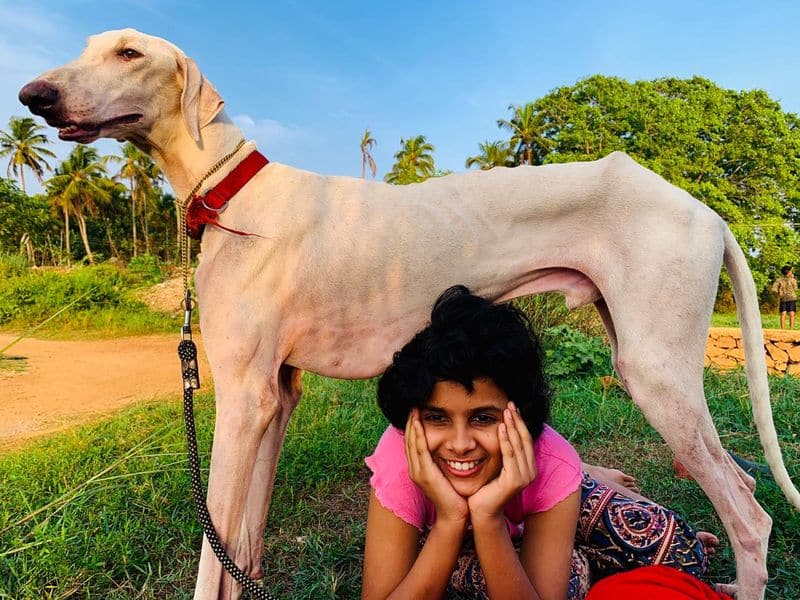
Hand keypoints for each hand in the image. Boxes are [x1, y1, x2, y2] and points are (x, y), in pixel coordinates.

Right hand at [405, 409, 468, 523]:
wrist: (455, 516)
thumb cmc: (454, 495)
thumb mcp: (445, 473)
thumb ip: (442, 460)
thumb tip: (447, 446)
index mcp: (418, 468)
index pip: (412, 443)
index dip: (412, 426)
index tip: (415, 411)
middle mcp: (414, 469)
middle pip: (408, 440)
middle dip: (410, 422)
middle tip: (412, 404)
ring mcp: (417, 472)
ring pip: (411, 443)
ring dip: (412, 425)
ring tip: (413, 409)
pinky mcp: (425, 475)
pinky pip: (420, 451)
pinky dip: (418, 436)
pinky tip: (418, 424)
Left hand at [468, 402, 536, 520]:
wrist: (481, 511)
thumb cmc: (486, 488)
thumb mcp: (497, 466)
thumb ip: (503, 452)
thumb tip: (500, 430)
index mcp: (528, 467)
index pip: (525, 440)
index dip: (520, 423)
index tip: (512, 407)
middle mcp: (530, 471)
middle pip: (525, 439)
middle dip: (517, 420)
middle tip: (510, 404)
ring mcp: (524, 477)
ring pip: (518, 445)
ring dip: (512, 426)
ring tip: (507, 411)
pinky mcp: (515, 481)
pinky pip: (510, 455)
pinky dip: (505, 440)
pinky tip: (501, 428)